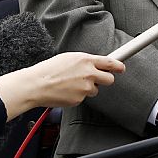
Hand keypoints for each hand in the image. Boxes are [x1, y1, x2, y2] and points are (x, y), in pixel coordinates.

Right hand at [0, 52, 124, 119]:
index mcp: (86, 60)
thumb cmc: (48, 70)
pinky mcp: (80, 99)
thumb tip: (95, 63)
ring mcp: (85, 87)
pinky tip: (66, 92)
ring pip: (94, 90)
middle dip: (105, 79)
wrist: (35, 85)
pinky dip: (77, 96)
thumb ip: (85, 61)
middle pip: (109, 79)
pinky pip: (83, 98)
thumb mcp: (69, 58)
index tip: (121, 68)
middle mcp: (89, 73)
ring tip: (71, 85)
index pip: (110, 63)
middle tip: (95, 79)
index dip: (118, 66)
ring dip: (87, 88)